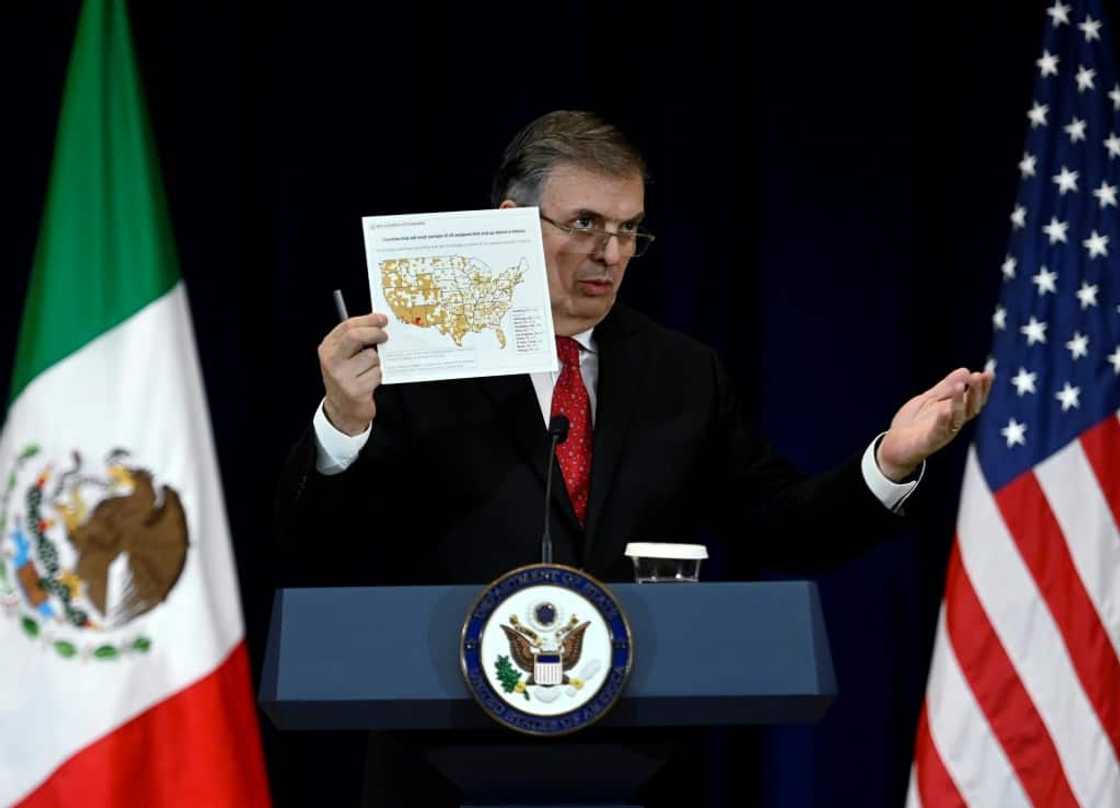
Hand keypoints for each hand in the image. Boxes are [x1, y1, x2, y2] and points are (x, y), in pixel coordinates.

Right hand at [317, 313, 389, 434]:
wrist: (342, 410)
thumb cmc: (347, 379)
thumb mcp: (344, 357)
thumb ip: (356, 340)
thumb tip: (379, 324)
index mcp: (328, 348)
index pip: (347, 327)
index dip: (368, 320)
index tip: (381, 319)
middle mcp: (331, 361)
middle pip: (356, 336)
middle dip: (375, 333)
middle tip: (385, 336)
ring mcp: (342, 376)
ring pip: (372, 357)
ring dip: (378, 362)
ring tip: (369, 370)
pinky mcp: (355, 390)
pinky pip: (377, 374)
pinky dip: (378, 376)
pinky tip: (370, 381)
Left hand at [876, 367, 993, 481]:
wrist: (894, 445)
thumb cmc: (914, 423)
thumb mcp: (929, 399)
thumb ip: (945, 387)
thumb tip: (965, 370)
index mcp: (954, 412)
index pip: (974, 400)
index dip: (983, 387)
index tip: (988, 373)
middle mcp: (952, 423)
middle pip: (971, 408)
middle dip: (976, 392)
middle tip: (978, 376)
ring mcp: (942, 432)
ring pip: (957, 418)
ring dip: (959, 402)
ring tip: (960, 385)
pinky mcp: (928, 441)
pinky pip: (938, 431)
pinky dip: (943, 421)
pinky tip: (945, 410)